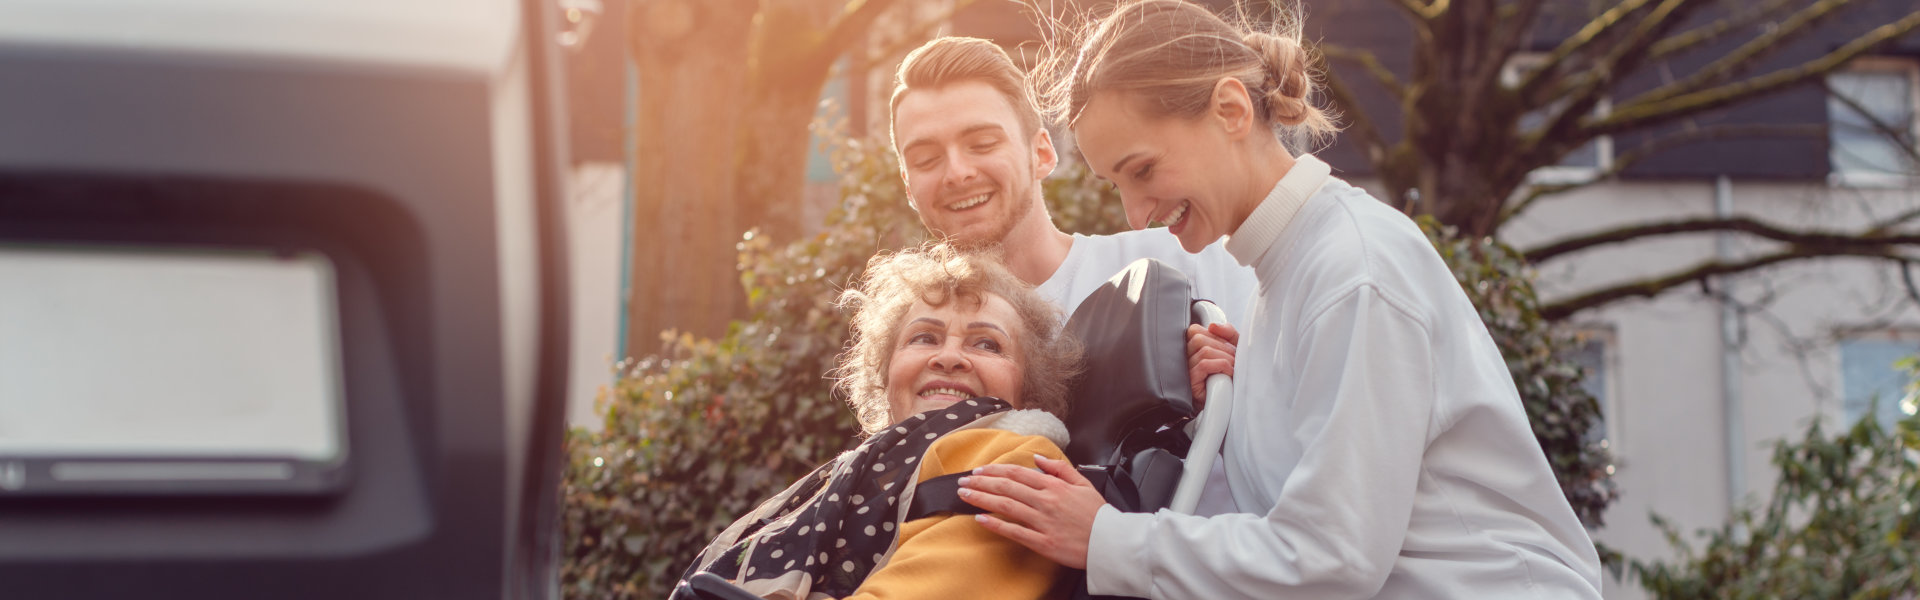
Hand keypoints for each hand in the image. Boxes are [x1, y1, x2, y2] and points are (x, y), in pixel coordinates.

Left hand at [957, 455, 1104, 569]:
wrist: (1111, 543)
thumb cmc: (1098, 516)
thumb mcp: (1084, 483)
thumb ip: (1060, 469)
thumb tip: (1038, 458)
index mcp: (1055, 486)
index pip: (1018, 473)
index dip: (995, 470)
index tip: (979, 470)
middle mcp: (1046, 501)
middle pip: (1007, 487)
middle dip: (981, 482)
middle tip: (963, 481)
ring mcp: (1043, 522)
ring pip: (1006, 506)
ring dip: (982, 498)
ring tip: (965, 494)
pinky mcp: (1043, 542)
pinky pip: (1015, 531)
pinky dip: (996, 524)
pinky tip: (981, 519)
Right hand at [1186, 322, 1238, 409]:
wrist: (1227, 405)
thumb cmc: (1229, 378)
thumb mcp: (1232, 350)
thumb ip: (1227, 333)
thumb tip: (1213, 325)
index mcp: (1191, 349)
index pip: (1194, 330)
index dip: (1213, 334)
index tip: (1227, 347)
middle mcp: (1184, 359)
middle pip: (1199, 338)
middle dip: (1222, 347)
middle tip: (1234, 360)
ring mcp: (1185, 371)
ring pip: (1203, 350)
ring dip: (1224, 358)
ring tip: (1232, 368)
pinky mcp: (1190, 383)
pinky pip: (1204, 364)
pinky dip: (1221, 366)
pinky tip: (1228, 374)